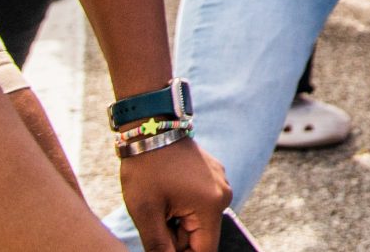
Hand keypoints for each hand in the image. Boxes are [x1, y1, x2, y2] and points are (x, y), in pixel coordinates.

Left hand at [119, 136, 230, 251]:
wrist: (151, 130)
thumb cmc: (147, 170)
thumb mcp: (146, 213)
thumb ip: (158, 246)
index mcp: (211, 205)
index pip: (204, 250)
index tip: (163, 247)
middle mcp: (223, 194)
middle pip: (201, 236)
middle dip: (177, 238)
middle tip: (155, 221)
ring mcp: (220, 183)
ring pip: (199, 221)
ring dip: (179, 224)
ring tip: (160, 206)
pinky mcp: (213, 177)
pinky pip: (201, 204)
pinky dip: (183, 209)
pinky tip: (167, 195)